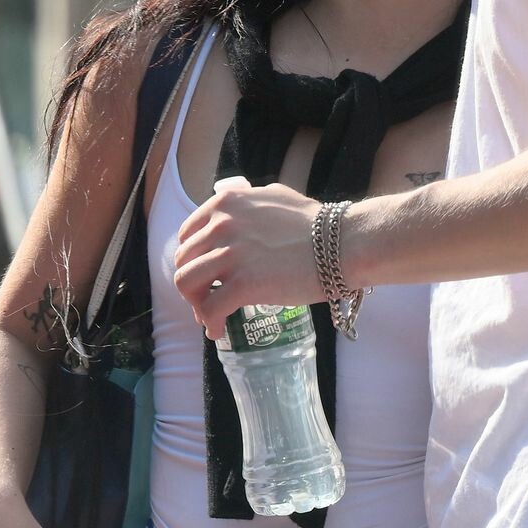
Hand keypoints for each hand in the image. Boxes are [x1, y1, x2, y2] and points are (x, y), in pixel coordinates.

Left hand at [174, 175, 322, 338]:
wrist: (342, 243)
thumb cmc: (317, 224)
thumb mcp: (275, 197)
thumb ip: (251, 203)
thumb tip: (242, 210)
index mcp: (226, 204)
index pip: (188, 235)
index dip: (194, 259)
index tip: (206, 274)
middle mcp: (222, 225)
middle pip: (184, 261)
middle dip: (193, 283)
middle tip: (208, 298)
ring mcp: (231, 255)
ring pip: (186, 284)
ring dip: (195, 303)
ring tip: (210, 315)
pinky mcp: (244, 284)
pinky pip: (210, 309)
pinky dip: (210, 324)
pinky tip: (219, 331)